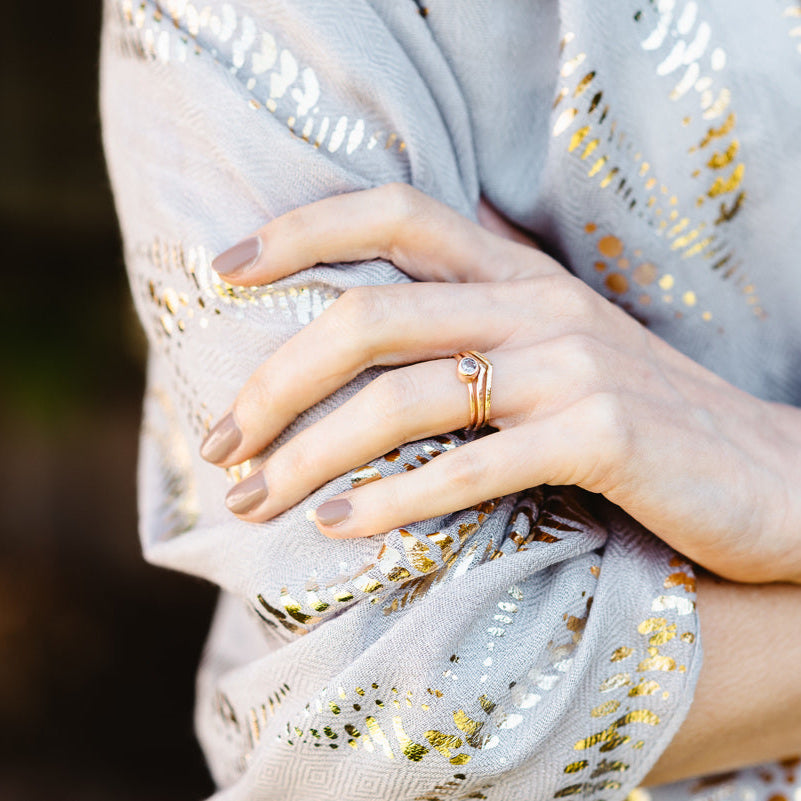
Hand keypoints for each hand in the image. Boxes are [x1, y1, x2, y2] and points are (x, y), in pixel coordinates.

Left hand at [201, 183, 800, 584]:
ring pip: (405, 397)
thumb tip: (367, 359)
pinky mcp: (602, 436)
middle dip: (275, 381)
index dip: (301, 232)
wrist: (776, 475)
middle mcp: (539, 305)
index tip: (222, 273)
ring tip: (255, 501)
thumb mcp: (557, 358)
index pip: (396, 213)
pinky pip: (471, 466)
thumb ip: (476, 340)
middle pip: (371, 316)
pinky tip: (342, 526)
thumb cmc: (648, 424)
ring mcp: (572, 368)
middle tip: (220, 445)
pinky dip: (395, 500)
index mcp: (521, 275)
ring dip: (311, 453)